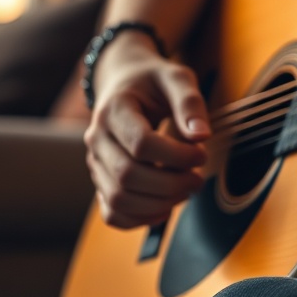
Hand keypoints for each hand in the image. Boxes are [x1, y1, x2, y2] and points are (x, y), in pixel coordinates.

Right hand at [83, 33, 211, 228]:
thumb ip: (190, 103)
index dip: (177, 156)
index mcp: (114, 109)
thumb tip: (202, 136)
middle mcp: (97, 138)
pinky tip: (165, 206)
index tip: (201, 153)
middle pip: (128, 176)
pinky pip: (113, 213)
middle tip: (198, 178)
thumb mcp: (176, 78)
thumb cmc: (153, 81)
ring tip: (185, 190)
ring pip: (119, 200)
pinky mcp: (101, 180)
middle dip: (171, 184)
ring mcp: (95, 162)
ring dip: (158, 204)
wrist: (124, 82)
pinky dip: (140, 218)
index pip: (141, 144)